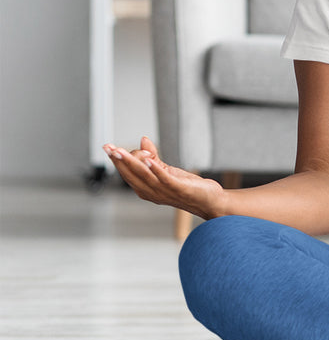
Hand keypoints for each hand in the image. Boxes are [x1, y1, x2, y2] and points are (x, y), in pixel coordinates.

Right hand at [103, 136, 226, 219]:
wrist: (208, 200)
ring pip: (144, 176)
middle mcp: (151, 191)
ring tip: (121, 152)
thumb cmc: (186, 187)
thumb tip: (143, 139)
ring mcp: (164, 191)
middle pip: (132, 175)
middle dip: (119, 161)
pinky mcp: (178, 189)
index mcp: (146, 188)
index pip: (127, 173)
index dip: (117, 160)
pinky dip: (156, 170)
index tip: (110, 147)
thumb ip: (153, 156)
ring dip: (132, 163)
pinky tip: (150, 160)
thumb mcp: (166, 170)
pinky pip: (164, 179)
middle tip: (109, 148)